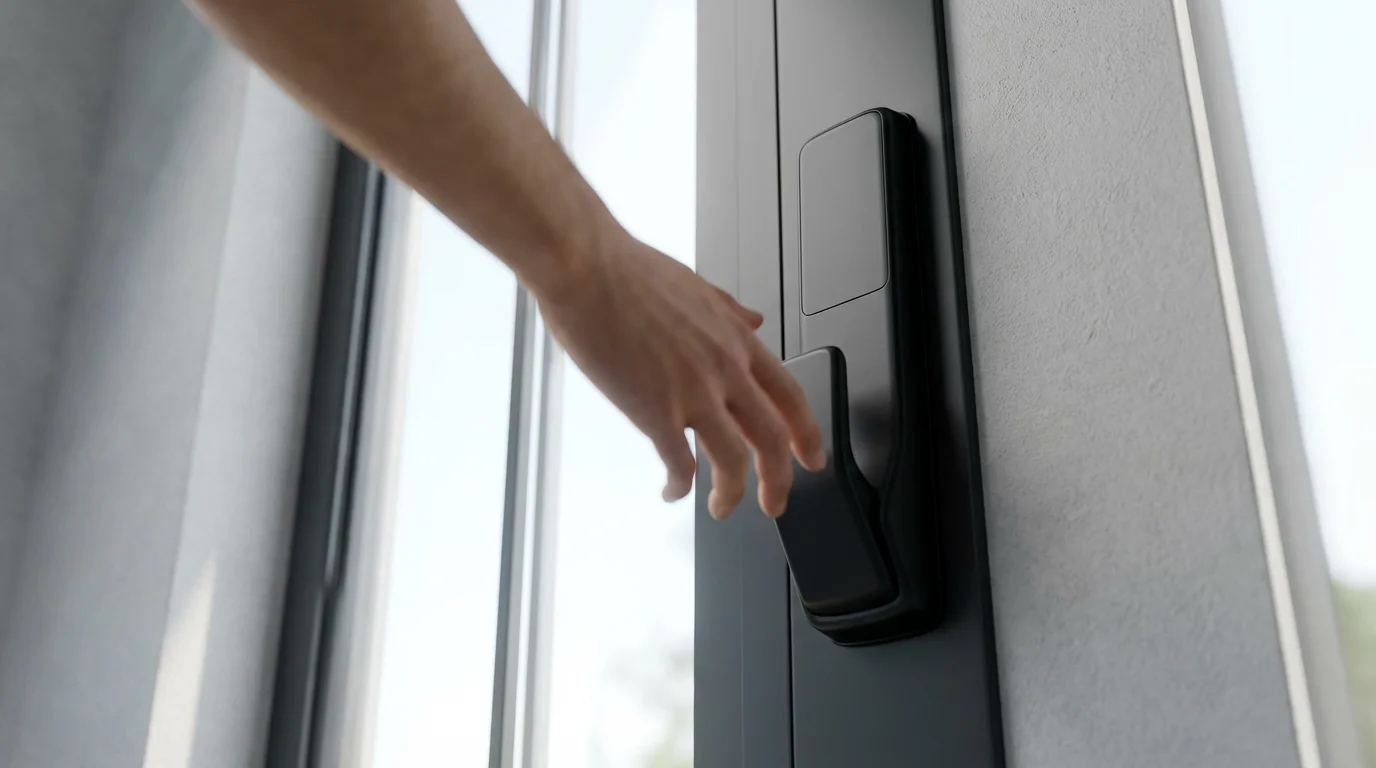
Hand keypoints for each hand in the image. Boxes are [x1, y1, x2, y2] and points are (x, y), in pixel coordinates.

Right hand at [535, 226, 825, 518]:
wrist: (585, 267)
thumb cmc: (628, 272)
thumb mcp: (696, 286)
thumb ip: (730, 310)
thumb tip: (754, 320)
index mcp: (735, 340)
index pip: (789, 396)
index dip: (807, 433)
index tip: (810, 457)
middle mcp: (723, 368)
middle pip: (772, 438)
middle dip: (778, 480)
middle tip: (774, 502)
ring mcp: (692, 392)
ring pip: (733, 460)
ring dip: (732, 494)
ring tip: (722, 509)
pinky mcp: (655, 410)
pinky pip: (679, 464)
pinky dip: (680, 486)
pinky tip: (671, 490)